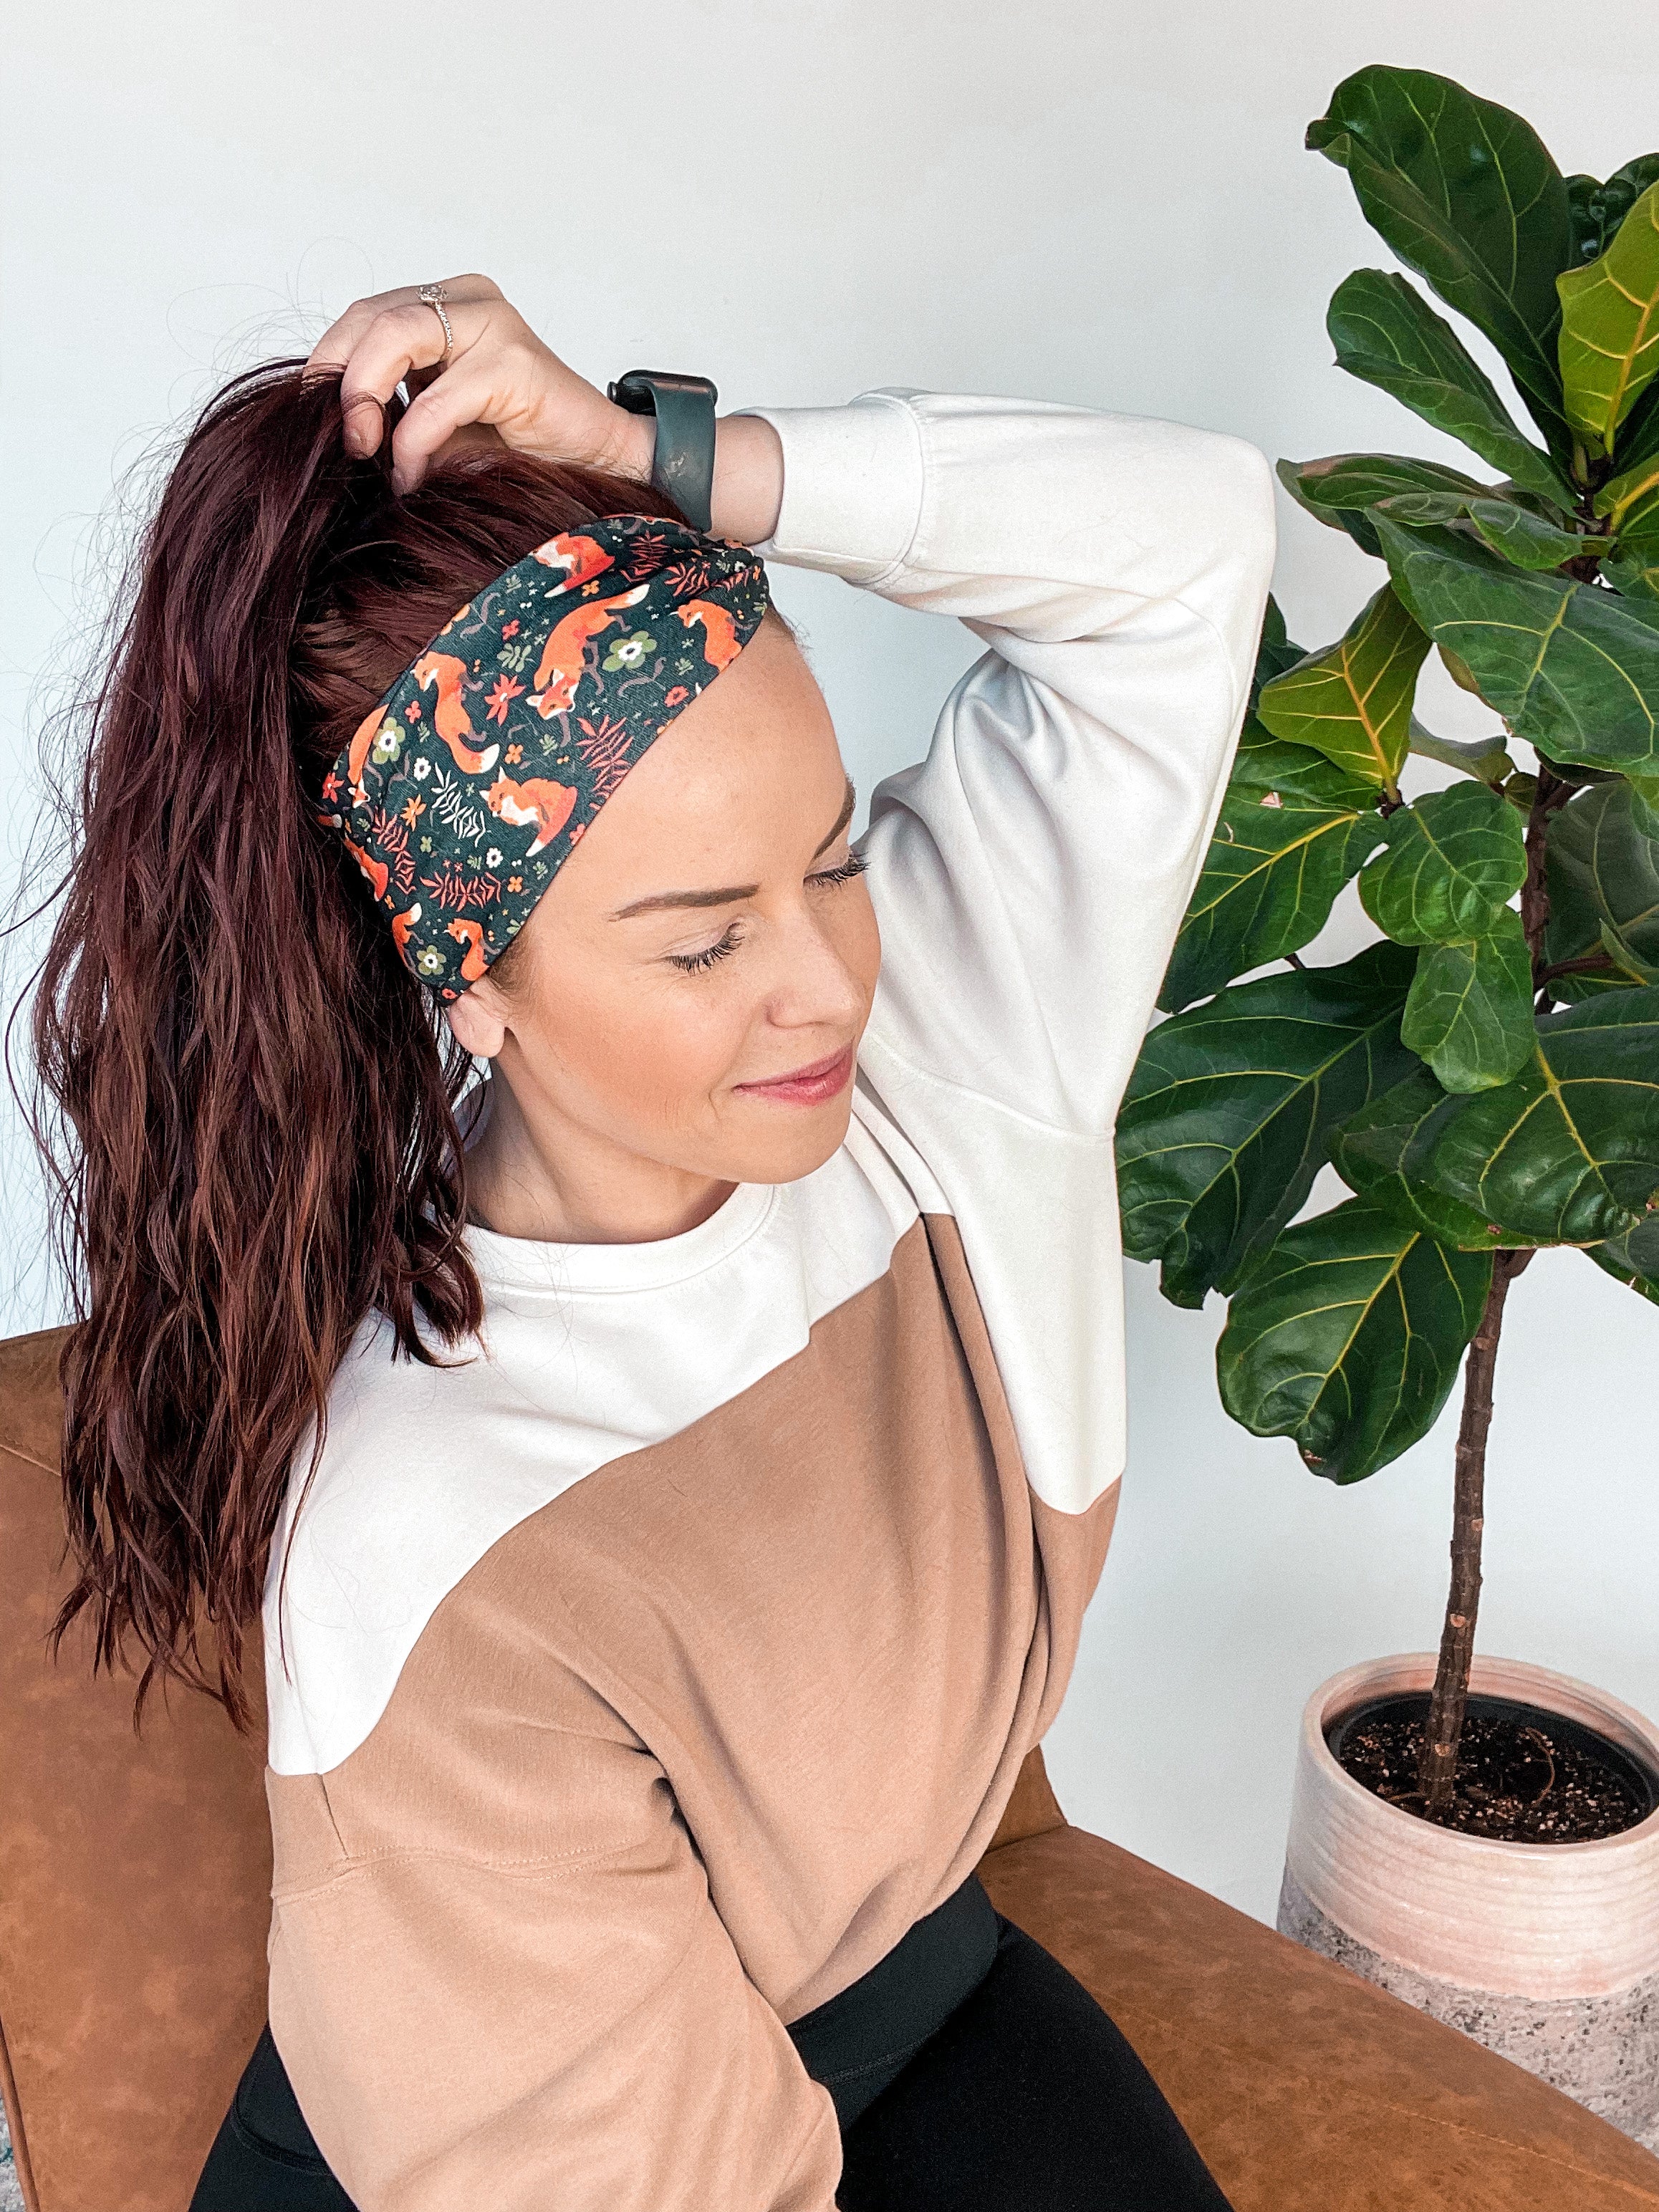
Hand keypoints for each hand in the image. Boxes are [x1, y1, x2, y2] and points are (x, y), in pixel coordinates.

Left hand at [306, 276, 782, 541]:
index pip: (363, 315)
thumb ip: (389, 404)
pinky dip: (413, 442)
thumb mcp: (435, 418)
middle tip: (343, 441)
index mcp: (447, 304)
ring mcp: (495, 325)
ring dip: (367, 398)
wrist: (598, 467)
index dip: (330, 365)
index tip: (316, 420)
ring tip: (366, 452)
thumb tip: (319, 426)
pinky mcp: (516, 365)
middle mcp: (470, 301)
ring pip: (396, 336)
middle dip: (341, 381)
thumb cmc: (519, 451)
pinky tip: (411, 475)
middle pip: (371, 317)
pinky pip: (439, 398)